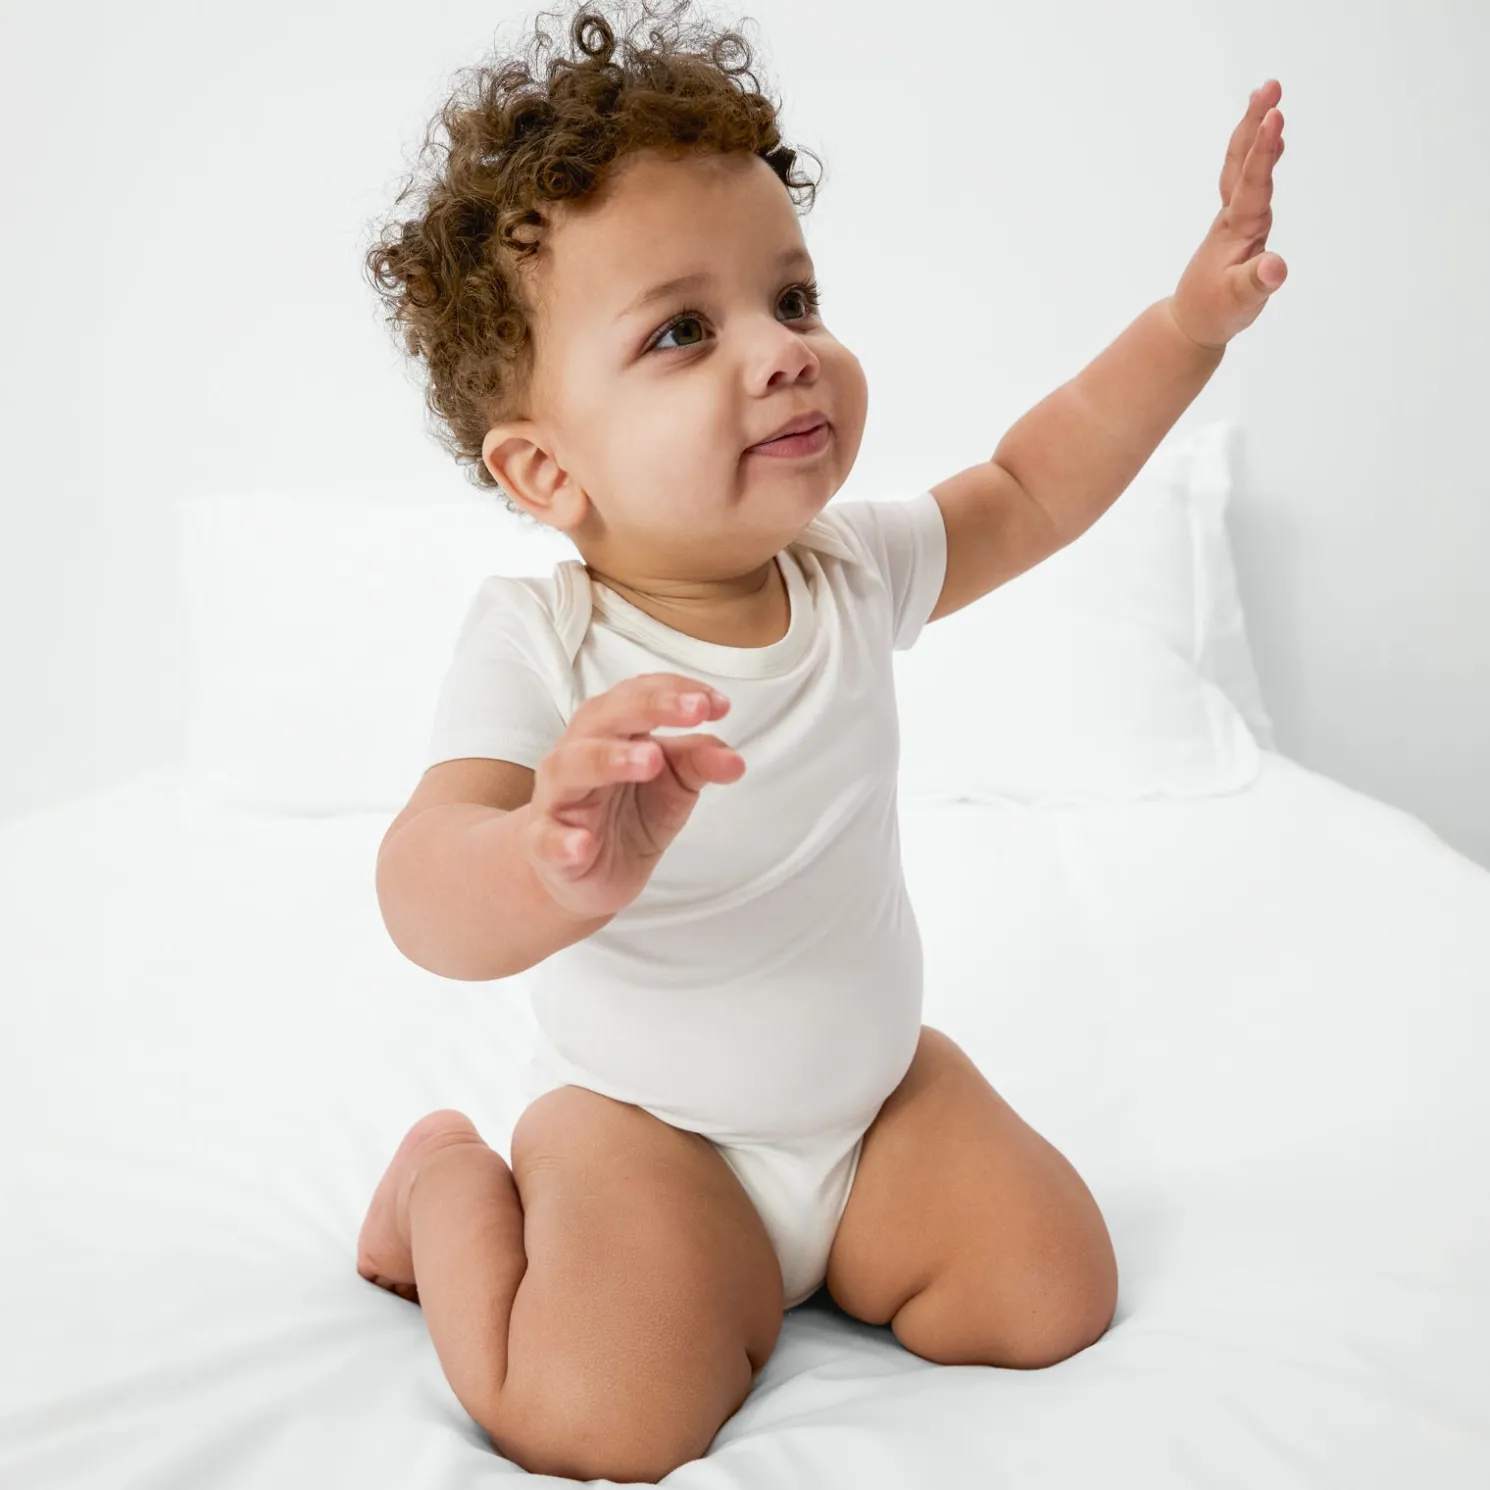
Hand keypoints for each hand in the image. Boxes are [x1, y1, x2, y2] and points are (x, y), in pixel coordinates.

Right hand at [523, 672, 744, 918]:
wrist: (585, 875)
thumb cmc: (627, 815)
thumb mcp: (674, 786)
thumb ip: (699, 763)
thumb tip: (735, 760)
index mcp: (610, 730)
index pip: (638, 694)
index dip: (676, 692)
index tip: (718, 704)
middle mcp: (577, 753)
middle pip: (604, 717)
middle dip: (650, 708)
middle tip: (694, 711)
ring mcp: (557, 799)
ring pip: (571, 766)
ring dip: (609, 758)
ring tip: (650, 761)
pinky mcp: (545, 846)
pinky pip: (547, 840)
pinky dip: (563, 841)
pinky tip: (581, 844)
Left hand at [1170, 79, 1288, 350]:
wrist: (1191, 323)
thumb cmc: (1217, 312)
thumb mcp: (1240, 302)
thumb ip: (1257, 283)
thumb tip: (1275, 267)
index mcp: (1238, 229)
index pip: (1253, 182)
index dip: (1264, 150)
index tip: (1275, 115)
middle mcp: (1235, 216)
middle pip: (1242, 161)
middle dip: (1256, 123)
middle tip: (1271, 85)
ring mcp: (1234, 217)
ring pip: (1241, 165)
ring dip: (1254, 129)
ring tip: (1269, 94)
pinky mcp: (1237, 223)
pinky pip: (1247, 178)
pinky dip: (1257, 153)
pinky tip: (1270, 137)